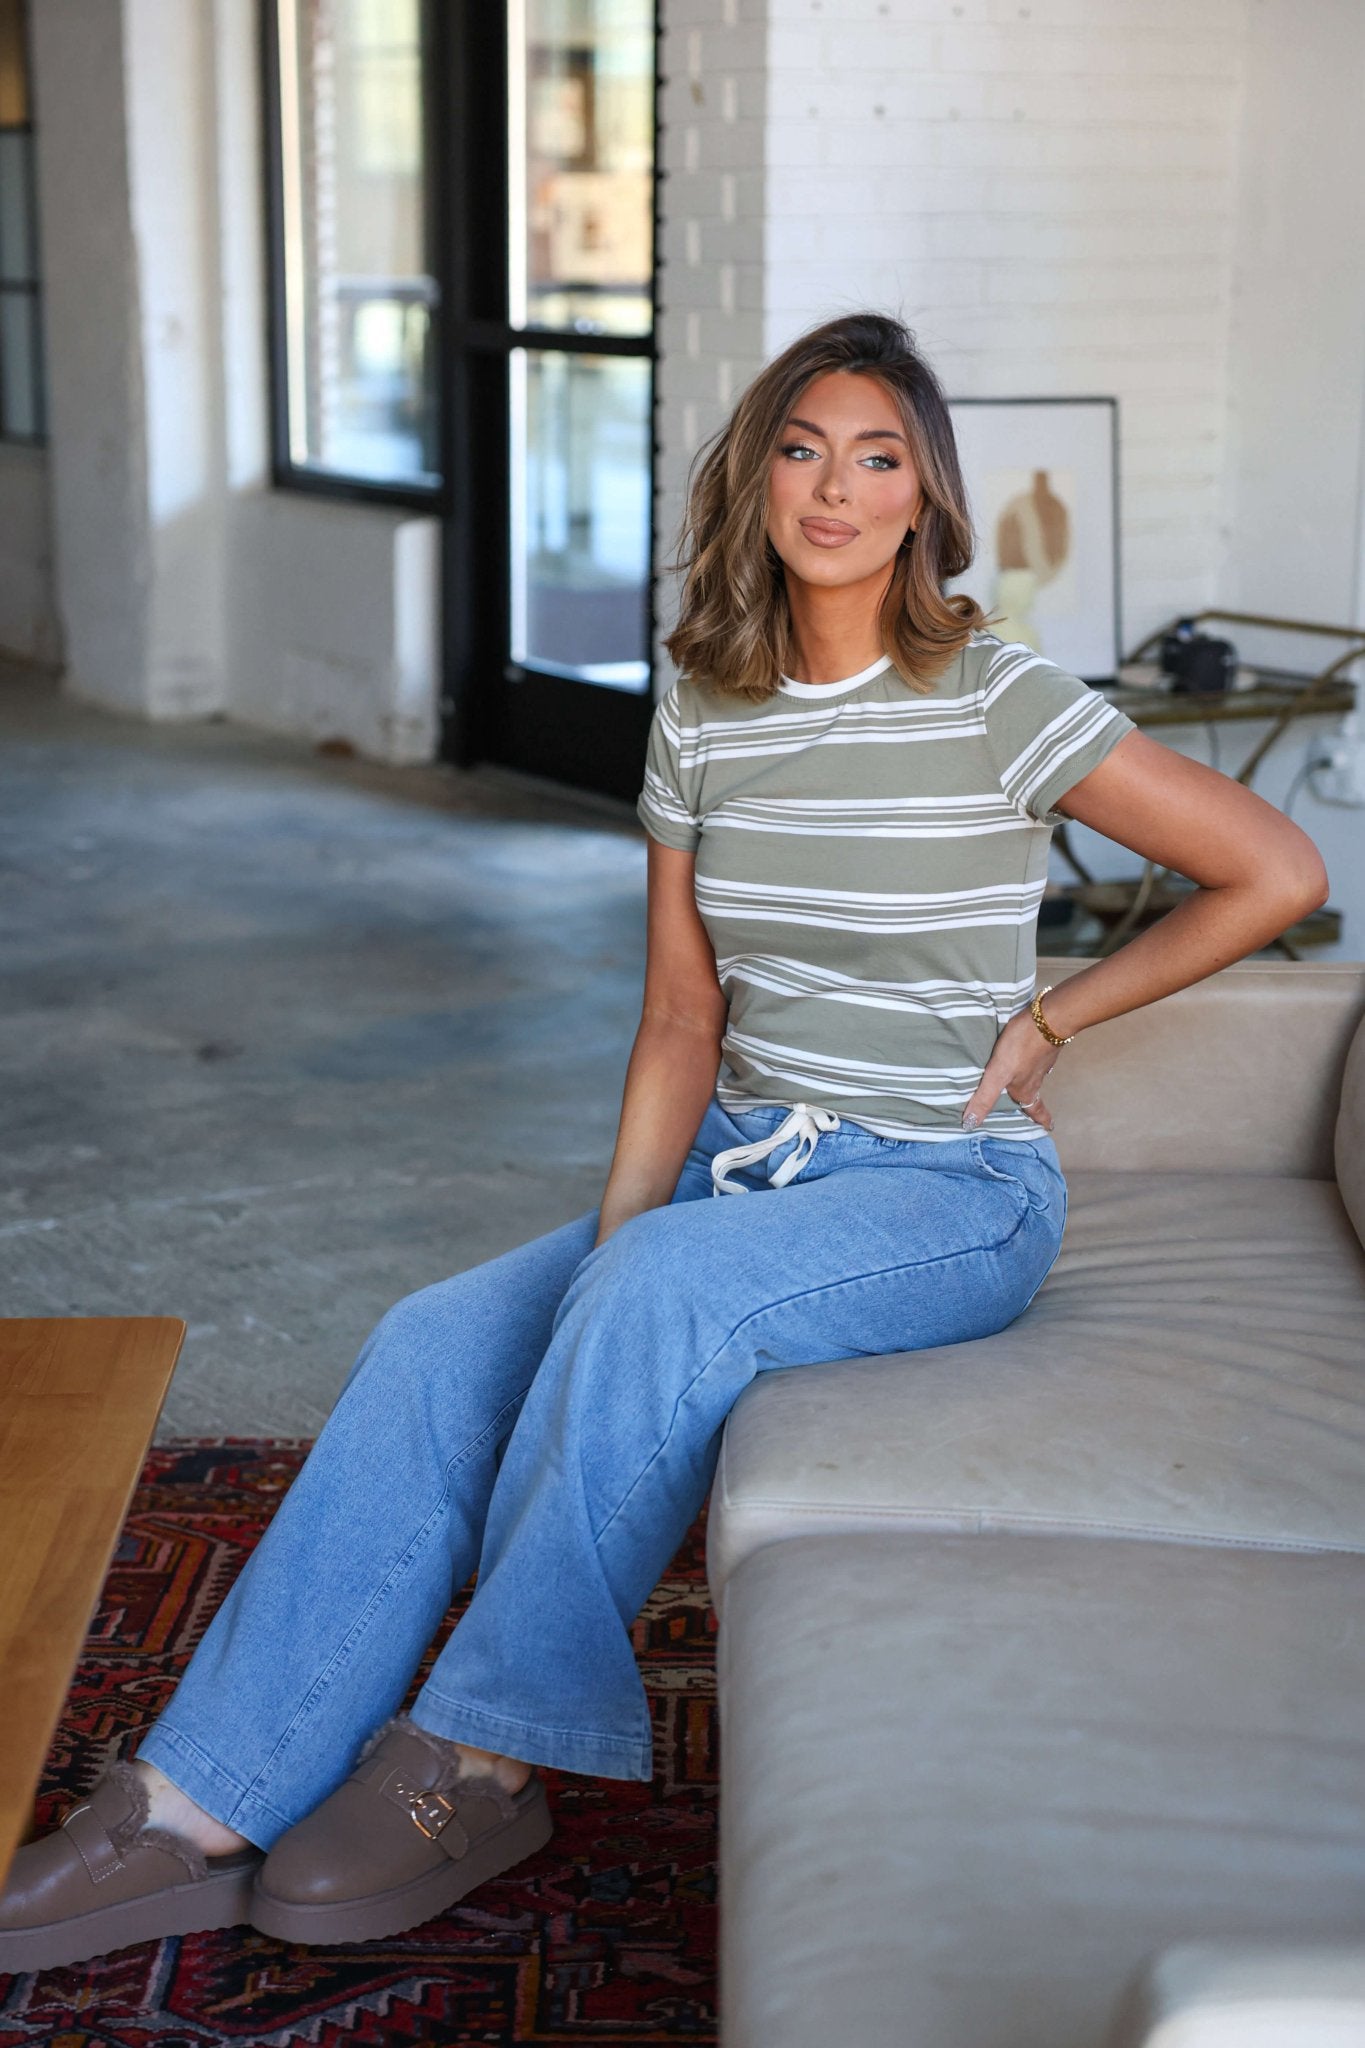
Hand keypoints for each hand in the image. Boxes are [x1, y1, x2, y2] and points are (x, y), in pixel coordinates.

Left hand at [960, 1010, 1058, 1133]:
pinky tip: (1023, 1056)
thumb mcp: (998, 1074)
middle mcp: (1036, 1078)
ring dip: (1029, 1083)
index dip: (1040, 1120)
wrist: (1047, 1017)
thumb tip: (971, 1123)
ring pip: (1034, 1077)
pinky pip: (1035, 1060)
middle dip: (1031, 1104)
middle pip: (1033, 1095)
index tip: (1047, 1128)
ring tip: (1021, 1084)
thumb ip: (985, 1096)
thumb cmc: (1021, 1047)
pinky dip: (1030, 1063)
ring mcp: (1041, 1061)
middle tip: (1030, 1110)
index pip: (1035, 1111)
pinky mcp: (1042, 1045)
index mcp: (1026, 1089)